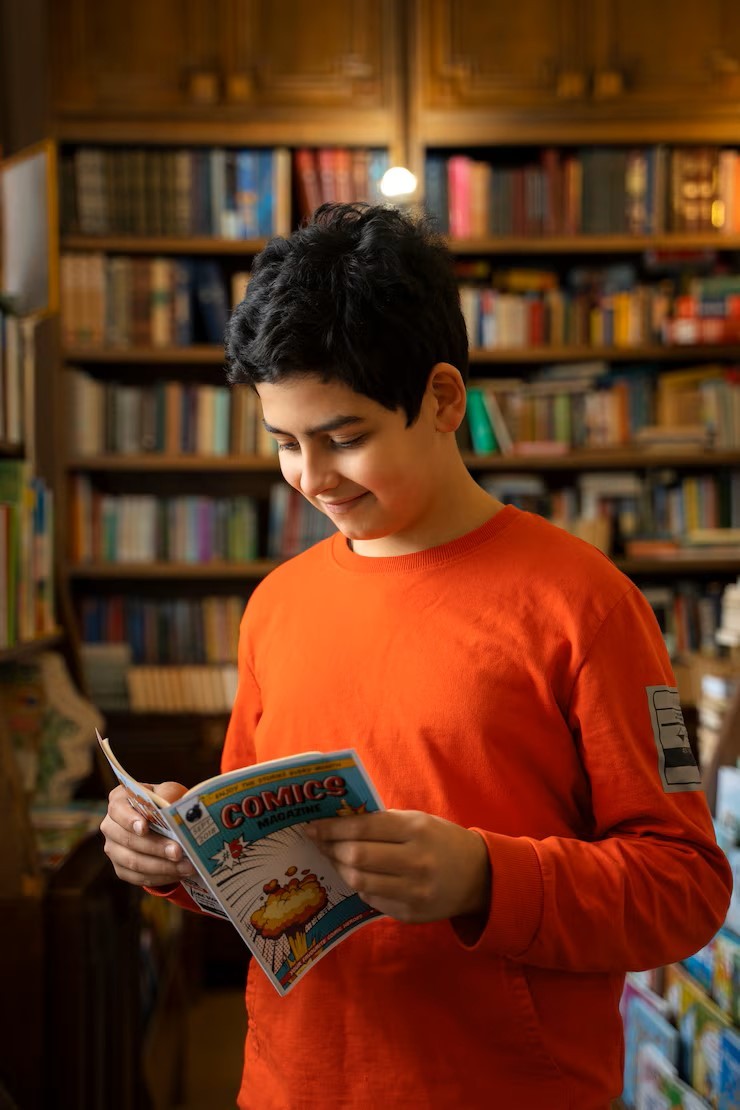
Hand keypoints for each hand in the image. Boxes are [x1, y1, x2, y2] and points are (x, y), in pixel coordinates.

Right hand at [100, 782, 195, 887]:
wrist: (164, 821)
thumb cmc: (165, 803)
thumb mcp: (168, 792)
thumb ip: (168, 795)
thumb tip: (171, 808)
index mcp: (119, 800)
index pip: (118, 809)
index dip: (129, 819)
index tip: (144, 827)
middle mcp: (111, 826)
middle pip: (127, 839)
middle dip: (155, 847)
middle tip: (178, 852)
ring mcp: (113, 849)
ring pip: (133, 862)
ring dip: (162, 866)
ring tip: (186, 866)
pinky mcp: (121, 869)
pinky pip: (138, 877)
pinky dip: (161, 876)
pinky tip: (179, 873)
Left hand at [307, 809, 490, 923]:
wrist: (479, 877)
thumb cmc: (442, 841)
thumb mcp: (419, 821)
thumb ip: (383, 822)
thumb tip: (339, 822)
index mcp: (416, 830)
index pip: (364, 827)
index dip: (333, 827)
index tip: (313, 826)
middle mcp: (415, 861)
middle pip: (357, 856)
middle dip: (331, 848)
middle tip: (319, 842)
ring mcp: (413, 891)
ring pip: (359, 881)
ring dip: (340, 868)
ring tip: (335, 858)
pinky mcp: (410, 913)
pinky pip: (371, 899)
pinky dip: (360, 886)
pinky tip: (358, 876)